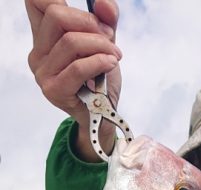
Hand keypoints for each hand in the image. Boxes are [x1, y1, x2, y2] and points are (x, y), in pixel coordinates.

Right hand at [25, 0, 121, 160]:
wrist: (103, 116)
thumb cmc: (99, 79)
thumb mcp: (104, 43)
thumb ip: (105, 20)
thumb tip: (103, 3)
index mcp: (44, 37)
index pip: (36, 1)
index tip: (88, 14)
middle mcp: (37, 53)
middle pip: (56, 15)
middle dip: (90, 23)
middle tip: (108, 39)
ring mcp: (42, 73)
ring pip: (70, 41)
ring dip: (101, 46)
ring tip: (114, 56)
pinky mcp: (54, 90)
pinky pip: (78, 67)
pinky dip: (99, 62)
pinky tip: (110, 64)